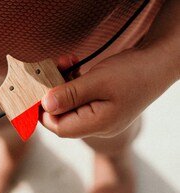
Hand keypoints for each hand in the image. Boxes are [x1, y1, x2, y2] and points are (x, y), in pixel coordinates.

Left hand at [40, 48, 174, 137]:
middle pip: (62, 117)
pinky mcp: (99, 106)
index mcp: (98, 125)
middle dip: (52, 94)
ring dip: (62, 85)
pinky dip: (72, 83)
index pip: (59, 128)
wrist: (158, 63)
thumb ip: (70, 95)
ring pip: (69, 106)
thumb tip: (45, 105)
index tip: (36, 92)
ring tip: (66, 63)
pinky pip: (78, 99)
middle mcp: (97, 125)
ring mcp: (98, 116)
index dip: (43, 112)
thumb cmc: (134, 72)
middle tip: (52, 70)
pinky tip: (74, 67)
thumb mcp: (99, 81)